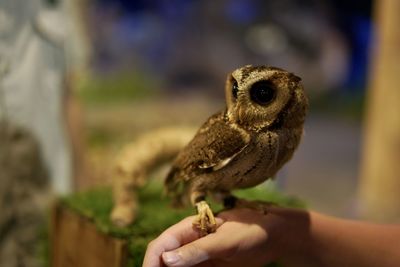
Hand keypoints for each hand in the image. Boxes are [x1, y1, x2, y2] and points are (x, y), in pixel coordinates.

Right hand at [143, 208, 283, 266]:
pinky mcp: (207, 266)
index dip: (151, 262)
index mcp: (189, 228)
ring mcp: (197, 256)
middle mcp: (188, 242)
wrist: (273, 235)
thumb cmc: (250, 230)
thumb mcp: (225, 240)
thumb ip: (198, 249)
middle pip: (163, 260)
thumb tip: (166, 260)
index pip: (161, 245)